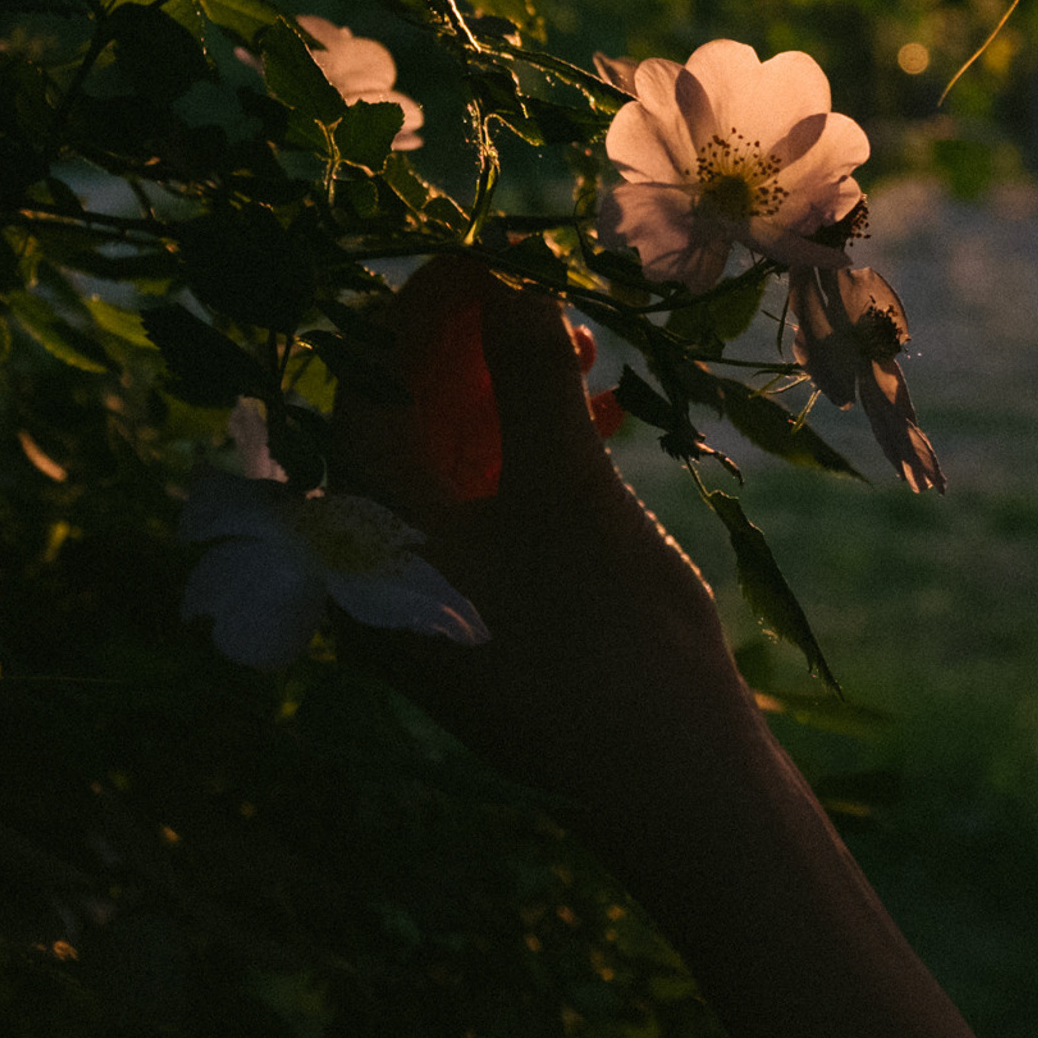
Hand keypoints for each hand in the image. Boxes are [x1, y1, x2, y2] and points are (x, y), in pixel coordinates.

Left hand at [331, 255, 759, 828]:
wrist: (672, 781)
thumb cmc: (607, 636)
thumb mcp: (567, 489)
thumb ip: (530, 377)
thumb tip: (510, 274)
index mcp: (371, 542)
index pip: (365, 393)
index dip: (417, 314)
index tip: (479, 256)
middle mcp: (383, 568)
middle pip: (405, 422)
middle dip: (472, 350)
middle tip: (540, 295)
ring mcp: (436, 593)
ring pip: (453, 460)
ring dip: (510, 395)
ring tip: (582, 350)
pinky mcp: (489, 609)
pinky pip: (489, 505)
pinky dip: (531, 453)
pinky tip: (600, 415)